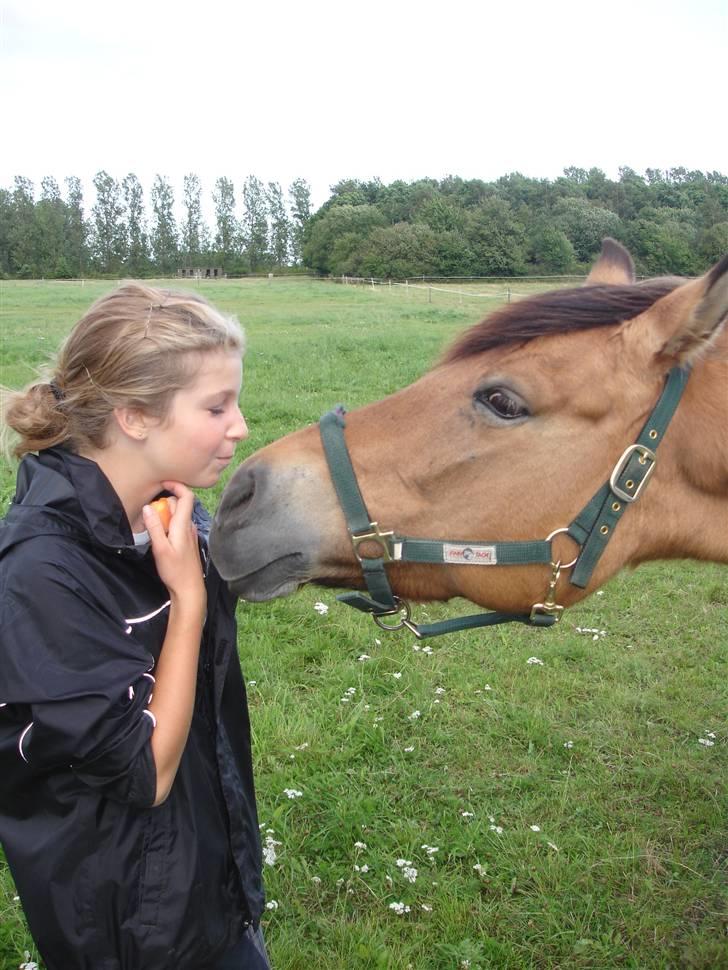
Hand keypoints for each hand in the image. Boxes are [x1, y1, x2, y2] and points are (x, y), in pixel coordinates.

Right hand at [143, 482, 205, 617]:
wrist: (189, 589)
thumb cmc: (175, 570)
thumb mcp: (160, 549)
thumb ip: (154, 527)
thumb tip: (148, 507)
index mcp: (184, 525)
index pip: (187, 496)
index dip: (177, 485)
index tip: (163, 482)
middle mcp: (190, 526)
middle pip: (179, 504)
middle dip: (165, 501)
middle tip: (150, 510)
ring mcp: (190, 534)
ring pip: (178, 515)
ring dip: (165, 513)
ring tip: (152, 523)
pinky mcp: (188, 541)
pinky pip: (178, 525)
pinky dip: (168, 523)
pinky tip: (159, 534)